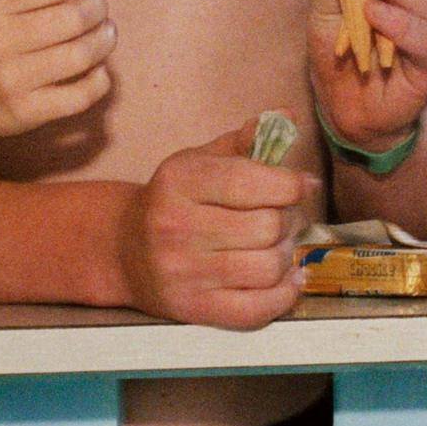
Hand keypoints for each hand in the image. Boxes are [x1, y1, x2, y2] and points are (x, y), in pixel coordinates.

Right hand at [0, 0, 116, 140]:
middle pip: (72, 18)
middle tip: (99, 7)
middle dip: (97, 8)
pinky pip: (80, 96)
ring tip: (106, 32)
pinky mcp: (24, 112)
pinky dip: (100, 80)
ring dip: (105, 40)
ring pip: (81, 55)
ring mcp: (9, 80)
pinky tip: (98, 68)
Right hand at [122, 131, 309, 329]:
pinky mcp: (193, 309)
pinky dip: (285, 294)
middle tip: (285, 218)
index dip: (291, 184)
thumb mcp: (201, 160)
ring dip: (286, 255)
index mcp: (180, 181)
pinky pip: (257, 309)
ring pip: (268, 266)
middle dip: (289, 219)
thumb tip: (288, 115)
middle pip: (268, 226)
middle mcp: (176, 227)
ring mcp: (183, 273)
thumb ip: (246, 139)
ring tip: (279, 245)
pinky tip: (288, 277)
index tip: (301, 185)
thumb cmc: (176, 200)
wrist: (125, 250)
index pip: (252, 181)